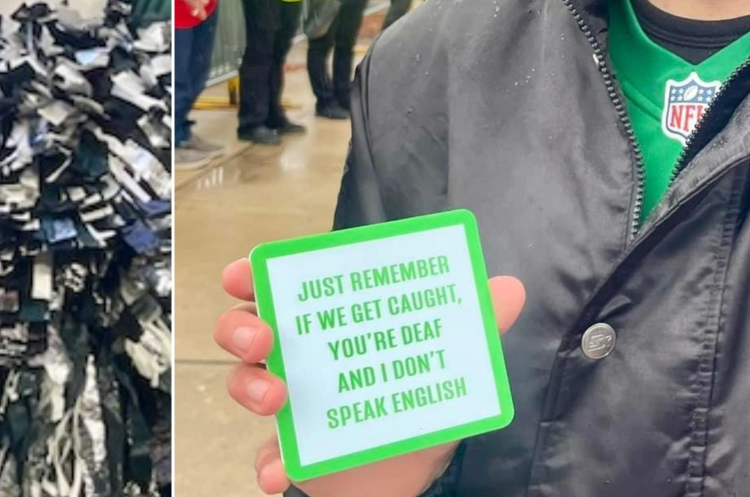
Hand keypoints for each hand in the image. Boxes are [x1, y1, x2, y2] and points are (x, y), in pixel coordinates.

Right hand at [216, 256, 525, 496]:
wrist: (413, 481)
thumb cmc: (418, 409)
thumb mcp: (448, 366)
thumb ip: (474, 328)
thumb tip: (510, 288)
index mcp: (330, 326)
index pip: (284, 287)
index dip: (255, 274)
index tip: (243, 274)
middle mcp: (299, 360)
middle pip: (244, 329)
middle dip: (239, 326)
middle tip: (262, 339)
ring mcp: (288, 408)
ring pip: (242, 383)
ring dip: (248, 387)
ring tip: (276, 401)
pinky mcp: (290, 455)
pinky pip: (263, 456)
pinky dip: (266, 462)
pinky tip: (280, 470)